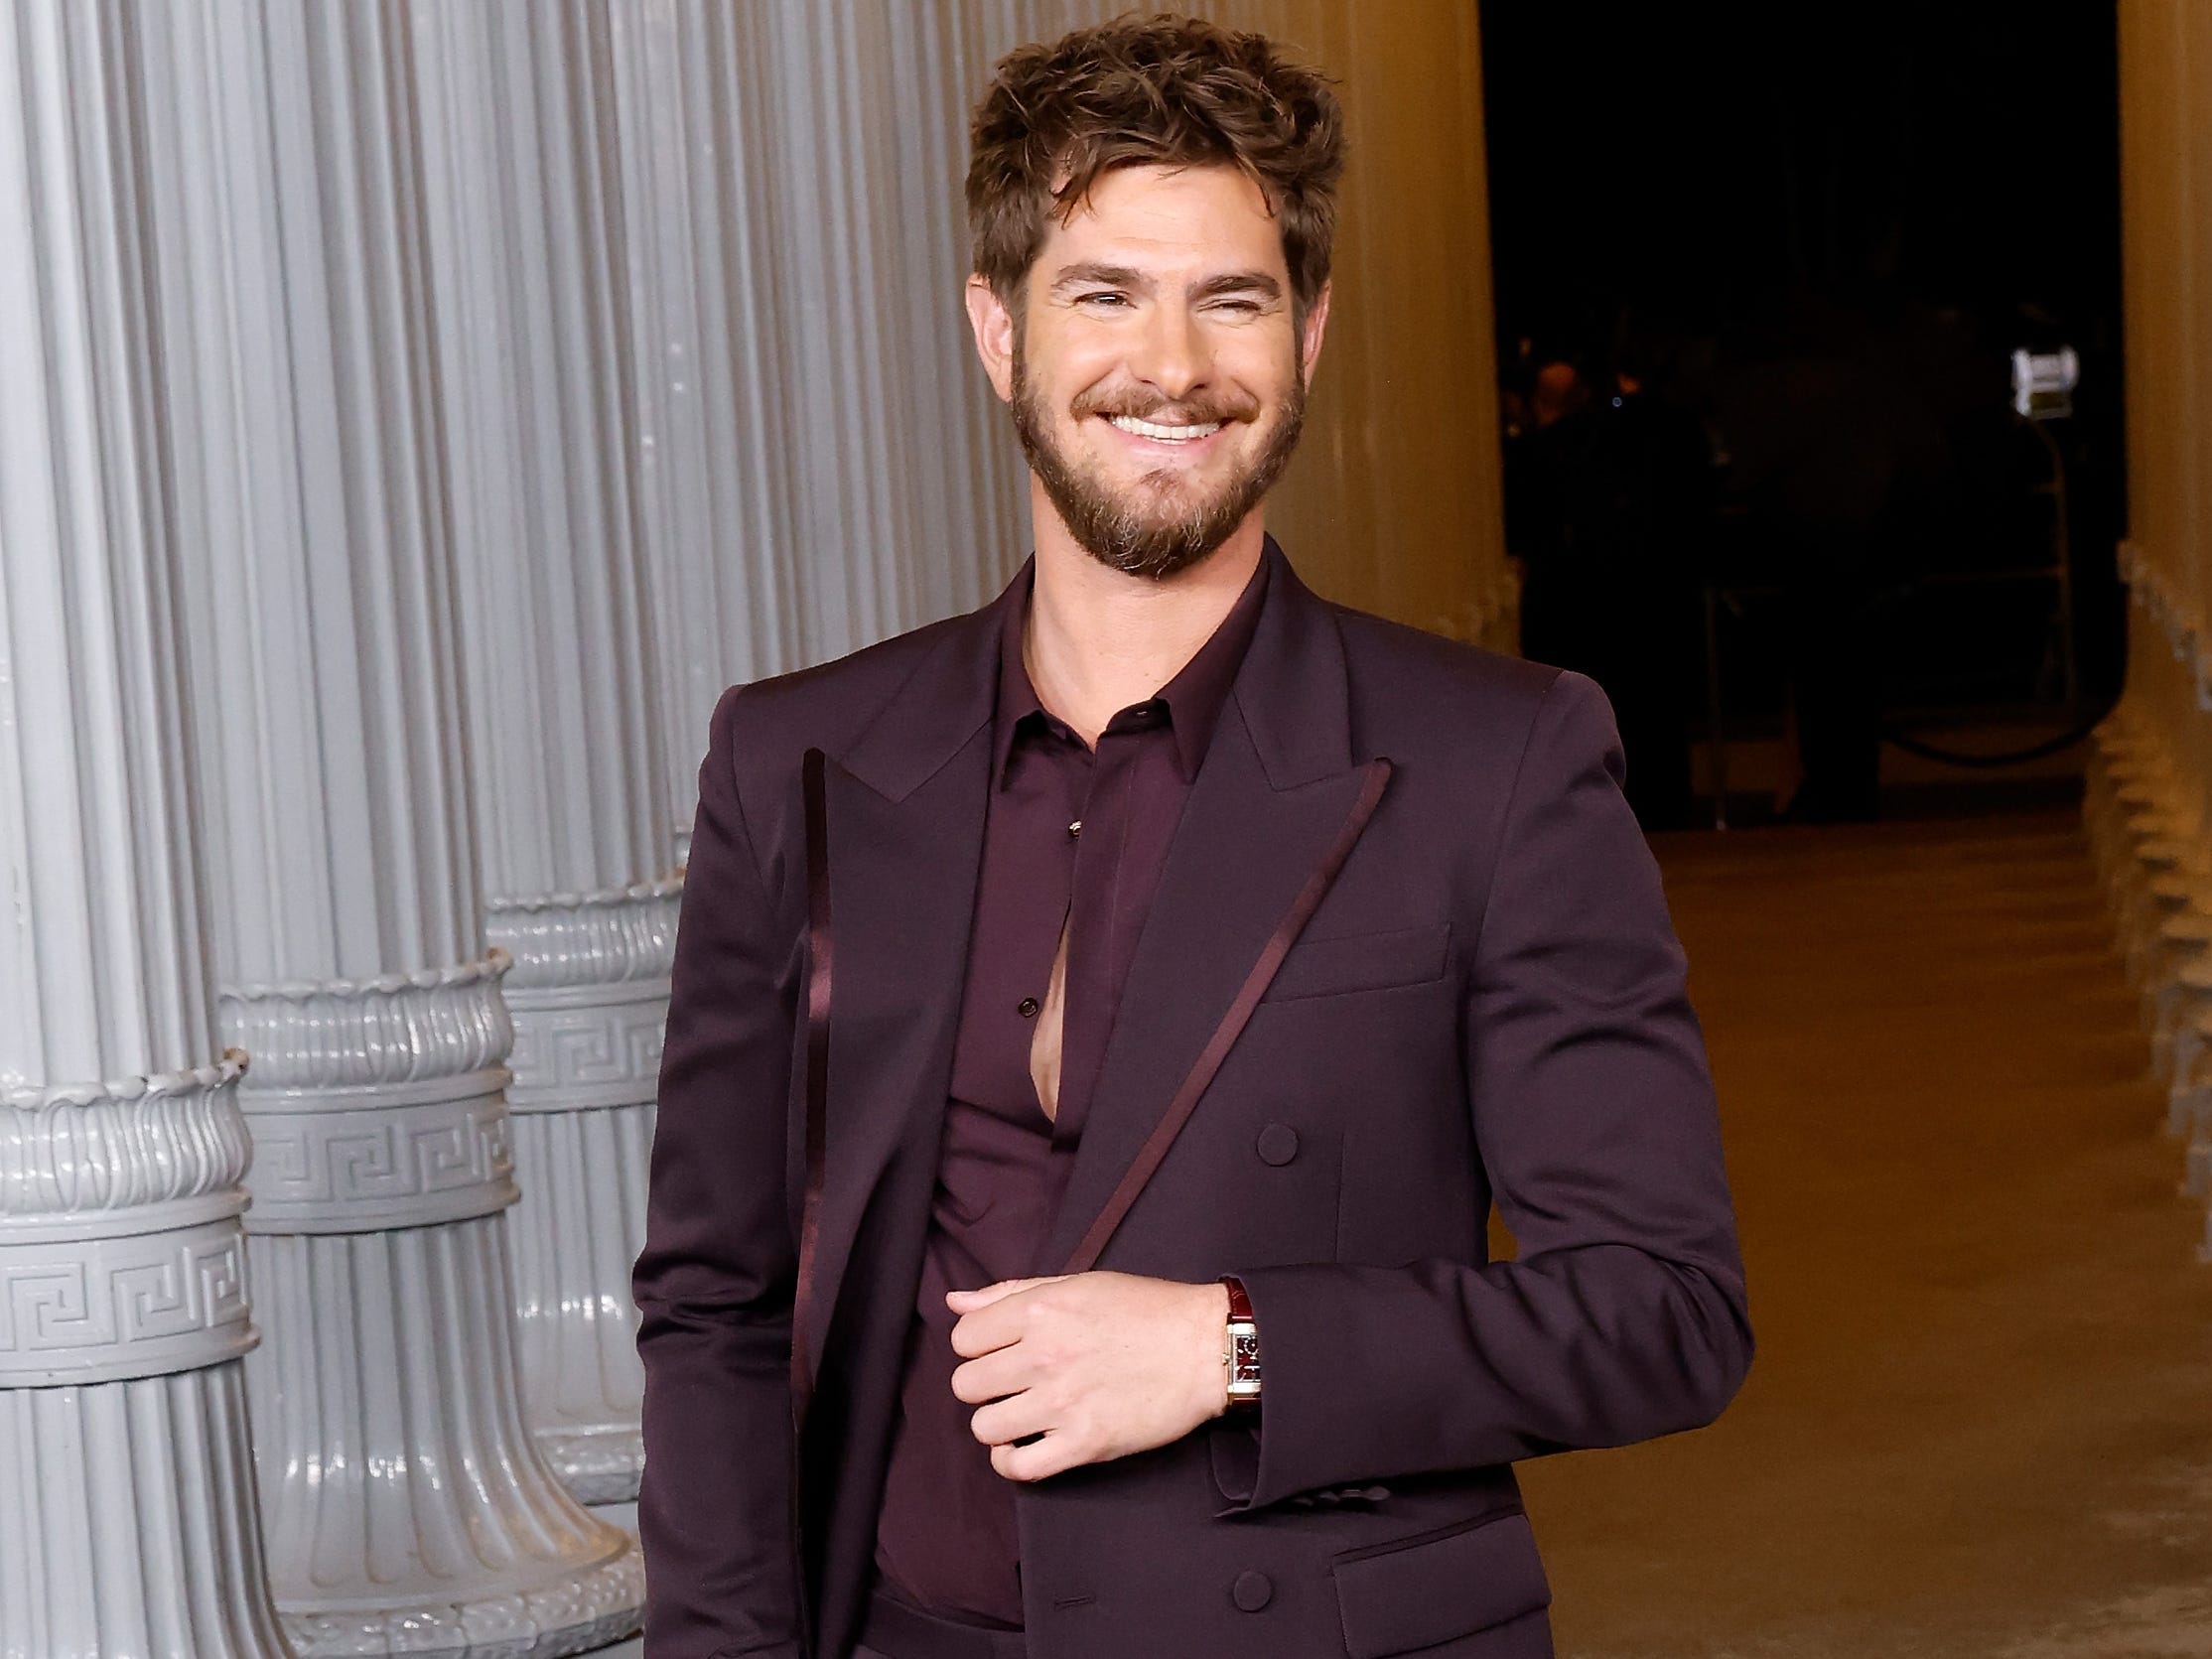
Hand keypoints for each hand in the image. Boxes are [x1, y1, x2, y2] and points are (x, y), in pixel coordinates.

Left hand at [946, 1271, 1228, 1481]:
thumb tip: (956, 1301)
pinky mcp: (1085, 1443)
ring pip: (984, 1426)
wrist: (1205, 1349)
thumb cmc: (1147, 1311)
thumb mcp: (1079, 1284)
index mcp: (1040, 1311)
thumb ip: (1012, 1292)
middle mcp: (1044, 1356)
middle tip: (1012, 1383)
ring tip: (1021, 1414)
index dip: (977, 1345)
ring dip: (997, 1423)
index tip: (999, 1350)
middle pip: (966, 1384)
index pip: (963, 1337)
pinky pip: (1018, 1467)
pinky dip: (1012, 1461)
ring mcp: (1062, 1402)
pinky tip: (1026, 1446)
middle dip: (984, 1384)